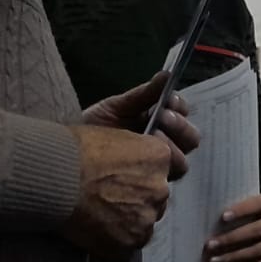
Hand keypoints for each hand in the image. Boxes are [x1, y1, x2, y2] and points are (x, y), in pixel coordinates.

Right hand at [61, 125, 173, 261]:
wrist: (53, 178)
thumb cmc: (72, 152)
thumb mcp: (112, 135)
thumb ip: (133, 152)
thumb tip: (132, 164)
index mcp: (159, 156)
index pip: (161, 170)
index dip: (141, 175)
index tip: (123, 179)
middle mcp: (160, 187)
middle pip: (154, 198)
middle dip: (135, 200)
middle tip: (106, 198)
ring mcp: (147, 217)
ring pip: (142, 222)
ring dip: (126, 221)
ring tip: (97, 215)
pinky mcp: (131, 241)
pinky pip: (127, 244)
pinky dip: (113, 240)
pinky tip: (93, 229)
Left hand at [83, 72, 199, 178]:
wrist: (70, 156)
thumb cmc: (94, 129)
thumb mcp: (117, 108)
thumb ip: (144, 94)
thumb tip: (167, 74)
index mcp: (160, 123)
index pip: (183, 114)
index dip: (180, 108)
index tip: (169, 102)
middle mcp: (165, 145)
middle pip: (190, 139)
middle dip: (180, 127)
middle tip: (163, 118)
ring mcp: (158, 167)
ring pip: (182, 161)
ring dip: (172, 147)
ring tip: (153, 138)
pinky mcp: (148, 186)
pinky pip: (163, 181)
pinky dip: (159, 170)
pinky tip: (142, 160)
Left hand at [204, 193, 260, 261]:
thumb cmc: (252, 209)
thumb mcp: (249, 201)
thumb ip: (235, 202)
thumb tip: (208, 208)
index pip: (258, 204)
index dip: (241, 210)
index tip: (222, 217)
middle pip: (257, 231)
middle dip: (231, 238)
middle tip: (210, 244)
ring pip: (258, 251)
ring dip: (234, 257)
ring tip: (214, 260)